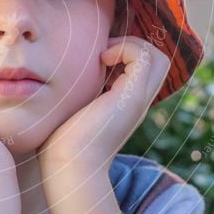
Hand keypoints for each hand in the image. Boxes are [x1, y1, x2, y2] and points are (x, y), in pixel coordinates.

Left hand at [37, 36, 170, 175]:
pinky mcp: (131, 97)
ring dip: (132, 45)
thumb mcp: (71, 112)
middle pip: (158, 62)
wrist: (68, 167)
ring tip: (105, 54)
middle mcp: (136, 102)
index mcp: (124, 105)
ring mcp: (136, 100)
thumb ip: (75, 96)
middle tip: (105, 52)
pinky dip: (126, 49)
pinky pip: (144, 57)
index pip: (144, 70)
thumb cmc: (60, 146)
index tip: (99, 57)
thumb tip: (55, 83)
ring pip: (157, 58)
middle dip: (133, 46)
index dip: (127, 53)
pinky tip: (102, 59)